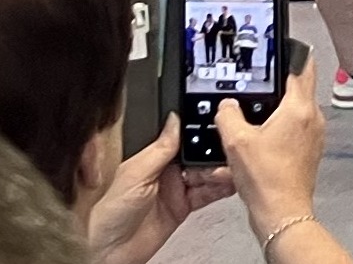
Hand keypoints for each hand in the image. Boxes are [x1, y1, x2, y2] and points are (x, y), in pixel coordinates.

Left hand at [89, 115, 235, 263]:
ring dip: (219, 171)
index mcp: (152, 157)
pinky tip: (229, 184)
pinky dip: (221, 188)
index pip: (183, 138)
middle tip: (225, 153)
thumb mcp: (134, 174)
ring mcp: (176, 189)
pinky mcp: (183, 207)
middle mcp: (166, 171)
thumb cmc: (106, 214)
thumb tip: (175, 119)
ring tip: (227, 171)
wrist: (108, 252)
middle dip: (214, 152)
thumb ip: (159, 149)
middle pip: (199, 154)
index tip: (218, 127)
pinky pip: (208, 194)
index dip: (200, 132)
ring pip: (207, 173)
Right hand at [215, 55, 322, 240]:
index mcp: (299, 109)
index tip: (286, 45)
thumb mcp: (236, 141)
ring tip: (260, 108)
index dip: (292, 53)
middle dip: (282, 80)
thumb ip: (228, 115)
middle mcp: (313, 118)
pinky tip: (264, 135)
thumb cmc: (267, 179)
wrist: (281, 210)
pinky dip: (282, 124)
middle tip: (266, 76)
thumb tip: (226, 105)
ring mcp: (314, 134)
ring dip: (281, 104)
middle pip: (300, 86)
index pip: (303, 67)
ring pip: (298, 107)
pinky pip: (297, 126)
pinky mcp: (310, 149)